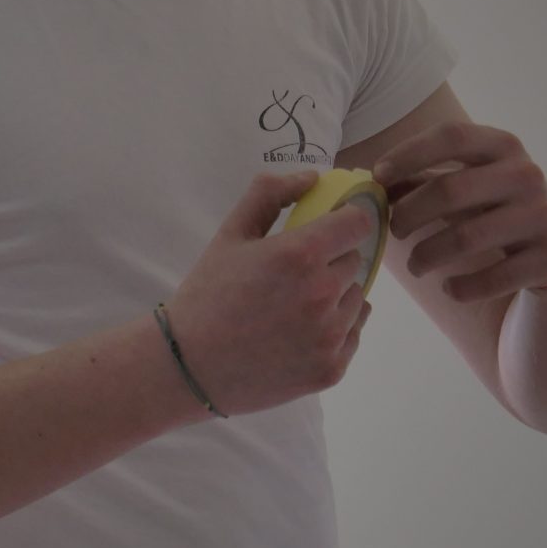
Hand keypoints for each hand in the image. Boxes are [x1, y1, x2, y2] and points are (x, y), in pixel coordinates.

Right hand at [163, 170, 376, 418]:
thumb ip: (270, 195)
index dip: (346, 222)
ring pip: (356, 299)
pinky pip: (353, 334)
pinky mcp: (331, 370)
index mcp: (301, 254)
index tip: (331, 228)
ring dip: (335, 297)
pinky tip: (298, 334)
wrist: (186, 367)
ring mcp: (330, 336)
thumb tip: (313, 177)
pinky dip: (335, 331)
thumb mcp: (231, 234)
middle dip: (331, 261)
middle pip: (355, 261)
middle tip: (293, 276)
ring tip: (292, 309)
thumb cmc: (208, 294)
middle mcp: (323, 294)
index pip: (359, 223)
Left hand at [376, 122, 546, 302]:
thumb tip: (371, 183)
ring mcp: (544, 215)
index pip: (452, 136)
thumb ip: (423, 178)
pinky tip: (449, 288)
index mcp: (504, 145)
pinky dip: (461, 288)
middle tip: (393, 232)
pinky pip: (493, 278)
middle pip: (450, 190)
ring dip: (427, 256)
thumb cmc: (497, 206)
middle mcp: (527, 174)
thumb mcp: (468, 183)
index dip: (409, 153)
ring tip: (415, 266)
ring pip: (466, 238)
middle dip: (409, 214)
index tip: (377, 177)